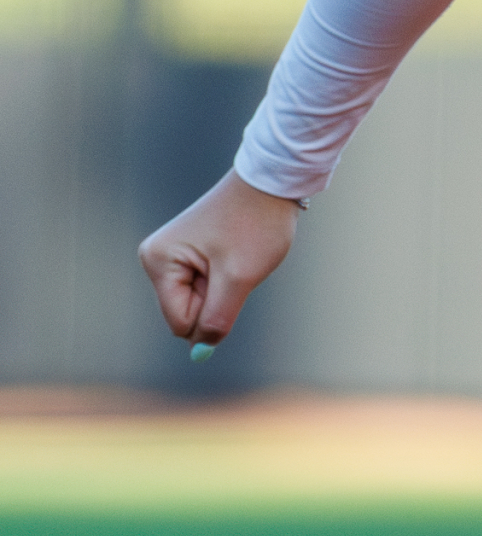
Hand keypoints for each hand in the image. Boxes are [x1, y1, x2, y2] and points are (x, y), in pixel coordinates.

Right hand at [139, 169, 300, 350]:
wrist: (271, 184)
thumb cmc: (255, 225)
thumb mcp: (239, 278)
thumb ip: (217, 319)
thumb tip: (200, 352)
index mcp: (159, 261)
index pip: (180, 323)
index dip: (212, 315)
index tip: (231, 281)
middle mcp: (156, 258)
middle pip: (186, 313)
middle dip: (217, 300)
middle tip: (235, 266)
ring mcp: (171, 256)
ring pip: (198, 302)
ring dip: (224, 290)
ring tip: (235, 256)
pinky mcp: (186, 254)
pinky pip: (204, 287)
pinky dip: (225, 279)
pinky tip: (233, 253)